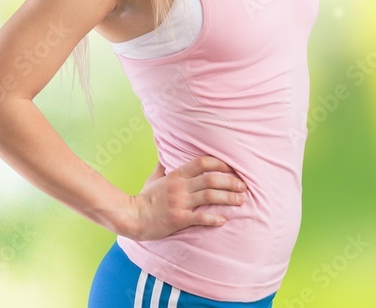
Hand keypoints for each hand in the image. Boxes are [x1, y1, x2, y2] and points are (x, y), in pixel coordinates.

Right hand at [121, 155, 247, 240]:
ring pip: (210, 196)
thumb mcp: (154, 178)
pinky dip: (213, 218)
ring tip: (241, 200)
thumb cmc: (144, 198)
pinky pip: (199, 217)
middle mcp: (180, 186)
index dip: (221, 164)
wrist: (130, 217)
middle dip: (231, 181)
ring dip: (228, 198)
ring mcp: (179, 202)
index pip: (203, 162)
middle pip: (211, 179)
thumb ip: (163, 166)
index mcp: (177, 175)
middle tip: (244, 186)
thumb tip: (166, 155)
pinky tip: (224, 220)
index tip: (234, 169)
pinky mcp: (178, 219)